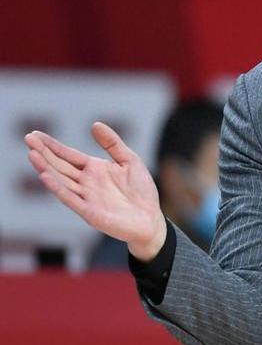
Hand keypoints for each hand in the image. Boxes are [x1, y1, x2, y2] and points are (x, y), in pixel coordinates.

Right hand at [24, 122, 166, 260]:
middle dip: (44, 152)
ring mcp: (86, 197)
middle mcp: (86, 182)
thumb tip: (95, 124)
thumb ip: (112, 143)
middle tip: (27, 138)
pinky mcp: (89, 212)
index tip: (35, 134)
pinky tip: (46, 176)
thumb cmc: (141, 191)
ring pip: (61, 180)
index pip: (68, 155)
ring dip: (46, 168)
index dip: (52, 145)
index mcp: (94, 169)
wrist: (151, 220)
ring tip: (32, 154)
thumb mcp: (129, 160)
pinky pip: (70, 198)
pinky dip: (57, 188)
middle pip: (60, 165)